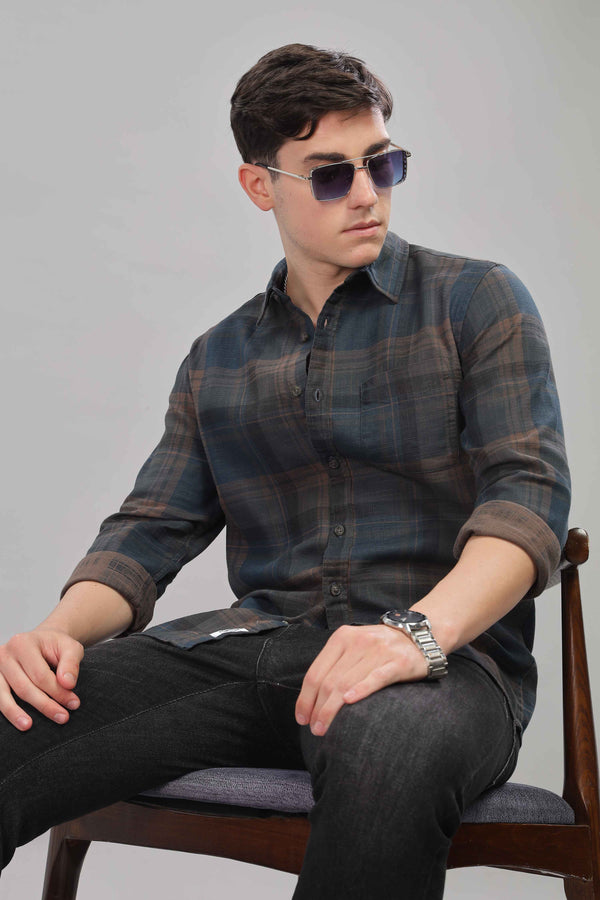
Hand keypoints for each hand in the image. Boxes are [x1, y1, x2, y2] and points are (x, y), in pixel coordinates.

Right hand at [0, 629, 83, 729]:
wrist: (41, 641)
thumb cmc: (55, 646)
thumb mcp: (70, 647)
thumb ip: (71, 663)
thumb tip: (68, 684)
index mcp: (23, 643)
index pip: (40, 675)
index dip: (57, 692)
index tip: (74, 703)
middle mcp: (4, 654)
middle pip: (24, 687)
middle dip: (45, 705)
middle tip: (63, 717)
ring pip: (4, 696)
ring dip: (16, 714)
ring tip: (28, 726)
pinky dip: (6, 710)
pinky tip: (15, 720)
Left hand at [295, 624, 427, 736]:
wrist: (419, 636)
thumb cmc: (380, 648)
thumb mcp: (354, 647)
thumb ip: (335, 665)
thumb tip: (310, 698)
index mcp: (342, 637)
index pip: (315, 672)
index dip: (305, 698)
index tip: (301, 718)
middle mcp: (358, 641)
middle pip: (329, 681)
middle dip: (317, 709)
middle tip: (314, 729)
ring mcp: (379, 651)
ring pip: (347, 683)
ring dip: (332, 709)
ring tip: (324, 728)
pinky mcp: (399, 662)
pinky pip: (376, 678)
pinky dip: (361, 690)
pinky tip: (349, 702)